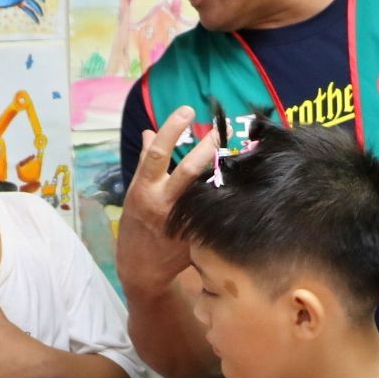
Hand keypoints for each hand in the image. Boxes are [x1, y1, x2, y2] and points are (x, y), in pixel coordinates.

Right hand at [115, 107, 219, 292]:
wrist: (141, 267)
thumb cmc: (137, 223)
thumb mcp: (135, 191)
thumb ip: (145, 162)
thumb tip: (150, 132)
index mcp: (145, 188)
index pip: (157, 153)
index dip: (171, 129)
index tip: (187, 110)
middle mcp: (163, 202)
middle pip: (189, 170)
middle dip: (208, 147)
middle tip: (223, 128)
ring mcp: (181, 220)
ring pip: (206, 190)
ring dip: (222, 170)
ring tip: (237, 152)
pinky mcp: (196, 234)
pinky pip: (213, 211)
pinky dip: (226, 196)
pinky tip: (242, 182)